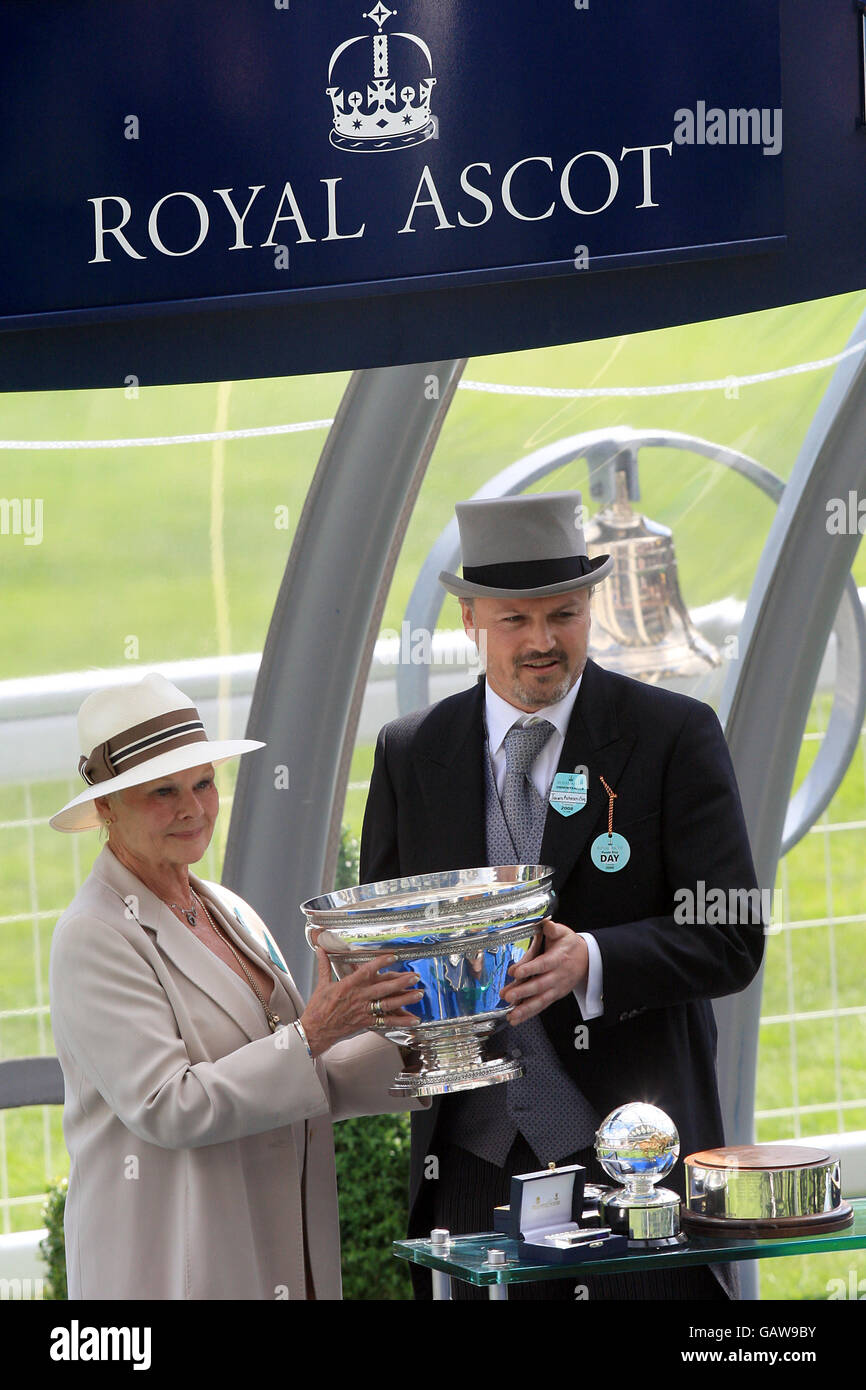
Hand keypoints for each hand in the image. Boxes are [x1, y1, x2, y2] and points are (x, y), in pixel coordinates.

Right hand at [299, 949, 423, 1057]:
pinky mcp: (366, 1023)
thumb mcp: (321, 984)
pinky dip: (401, 1021)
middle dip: (401, 981)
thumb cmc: (318, 1008)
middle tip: (415, 976)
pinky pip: (387, 1022)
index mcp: (348, 985)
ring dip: (405, 999)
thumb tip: (321, 949)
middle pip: (383, 988)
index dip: (381, 963)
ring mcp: (364, 1011)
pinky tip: (414, 1019)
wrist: (315, 1030)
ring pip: (388, 1004)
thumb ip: (324, 965)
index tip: (393, 956)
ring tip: (419, 993)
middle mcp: (359, 997)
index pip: (367, 971)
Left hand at [500, 919, 587, 1024]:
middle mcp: (557, 976)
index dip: (529, 968)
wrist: (587, 959)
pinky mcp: (553, 996)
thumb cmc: (570, 945)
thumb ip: (553, 929)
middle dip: (523, 992)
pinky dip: (528, 1014)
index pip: (543, 964)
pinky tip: (515, 1018)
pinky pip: (541, 1006)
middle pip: (540, 985)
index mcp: (558, 958)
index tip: (515, 972)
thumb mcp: (564, 933)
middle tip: (508, 995)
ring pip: (540, 1000)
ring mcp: (556, 988)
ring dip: (525, 1009)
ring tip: (511, 1015)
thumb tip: (546, 924)